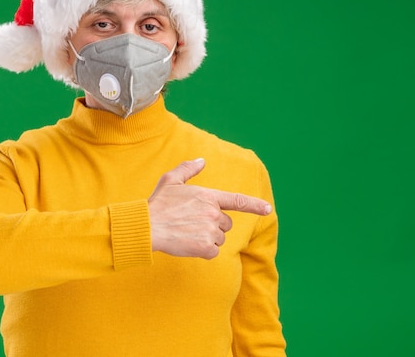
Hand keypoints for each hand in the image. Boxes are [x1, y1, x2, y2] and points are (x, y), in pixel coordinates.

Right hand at [148, 158, 271, 258]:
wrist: (147, 227)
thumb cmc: (158, 204)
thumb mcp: (171, 180)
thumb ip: (188, 169)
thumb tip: (202, 160)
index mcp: (208, 196)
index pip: (237, 200)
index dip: (254, 205)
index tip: (268, 209)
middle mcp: (213, 213)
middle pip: (226, 224)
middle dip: (214, 225)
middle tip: (193, 223)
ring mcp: (210, 231)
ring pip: (220, 239)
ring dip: (208, 239)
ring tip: (188, 233)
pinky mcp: (205, 247)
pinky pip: (213, 252)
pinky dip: (203, 251)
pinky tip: (189, 244)